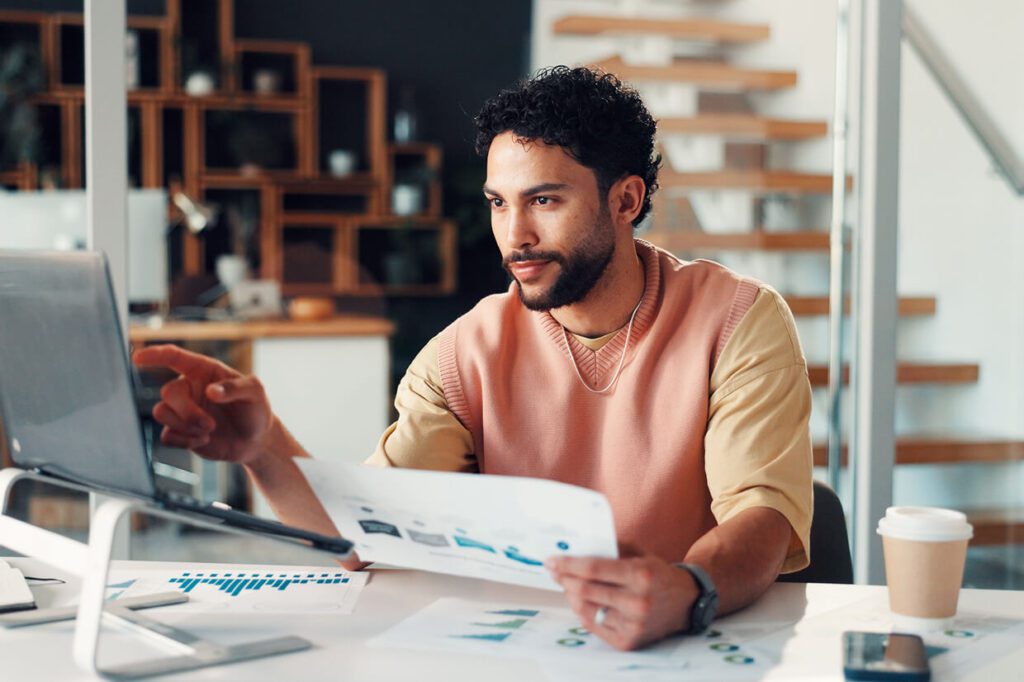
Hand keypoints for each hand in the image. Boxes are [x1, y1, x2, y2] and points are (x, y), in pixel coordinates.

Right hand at [133, 344, 274, 465]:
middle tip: (210, 424)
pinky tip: (204, 440)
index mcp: (204, 371)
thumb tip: (210, 391)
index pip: (174, 357)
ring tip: (209, 430)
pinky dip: (184, 441)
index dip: (155, 355)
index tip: (138, 358)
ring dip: (186, 426)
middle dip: (187, 412)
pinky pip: (166, 436)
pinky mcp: (180, 432)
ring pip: (161, 413)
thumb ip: (235, 388)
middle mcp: (189, 388)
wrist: (256, 441)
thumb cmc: (256, 409)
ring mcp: (182, 410)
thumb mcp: (255, 392)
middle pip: (168, 392)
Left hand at [546, 554, 697, 650]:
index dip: (568, 565)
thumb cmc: (657, 574)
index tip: (551, 560)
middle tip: (553, 570)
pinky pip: (593, 625)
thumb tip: (577, 546)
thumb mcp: (639, 554)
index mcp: (640, 575)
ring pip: (586, 609)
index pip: (594, 569)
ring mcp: (633, 625)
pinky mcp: (628, 641)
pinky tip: (578, 600)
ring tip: (566, 584)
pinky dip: (582, 611)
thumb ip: (611, 548)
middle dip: (564, 578)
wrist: (686, 603)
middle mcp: (637, 602)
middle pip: (586, 590)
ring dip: (571, 595)